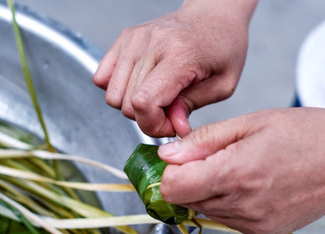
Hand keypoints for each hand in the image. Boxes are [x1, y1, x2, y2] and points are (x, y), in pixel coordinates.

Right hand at [93, 1, 256, 136]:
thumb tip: (172, 128)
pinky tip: (141, 86)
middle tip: (170, 112)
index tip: (170, 126)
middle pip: (126, 104)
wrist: (213, 15)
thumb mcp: (223, 84)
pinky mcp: (124, 38)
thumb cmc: (222, 48)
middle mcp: (152, 43)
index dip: (152, 125)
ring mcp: (134, 39)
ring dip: (133, 106)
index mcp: (179, 55)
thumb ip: (192, 107)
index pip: (144, 102)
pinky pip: (102, 78)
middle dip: (147, 118)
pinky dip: (119, 90)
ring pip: (112, 95)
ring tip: (158, 99)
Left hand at [157, 107, 324, 233]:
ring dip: (210, 191)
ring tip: (241, 167)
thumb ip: (204, 141)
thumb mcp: (253, 122)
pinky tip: (254, 184)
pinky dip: (231, 204)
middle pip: (187, 201)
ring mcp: (255, 224)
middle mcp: (242, 206)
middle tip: (214, 156)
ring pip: (206, 212)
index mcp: (235, 174)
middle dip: (190, 179)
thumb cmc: (311, 134)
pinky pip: (230, 220)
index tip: (179, 159)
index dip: (169, 172)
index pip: (172, 188)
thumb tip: (167, 156)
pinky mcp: (267, 233)